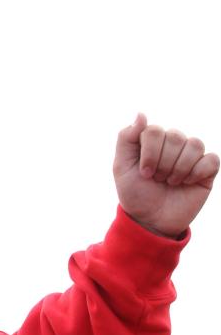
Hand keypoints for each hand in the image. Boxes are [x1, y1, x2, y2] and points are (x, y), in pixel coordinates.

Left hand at [114, 114, 218, 236]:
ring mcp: (191, 155)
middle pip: (174, 137)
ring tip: (171, 182)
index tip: (144, 174)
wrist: (151, 220)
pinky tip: (188, 183)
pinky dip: (197, 173)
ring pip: (193, 145)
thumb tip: (141, 114)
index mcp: (152, 141)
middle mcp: (173, 144)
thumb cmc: (136, 194)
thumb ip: (126, 139)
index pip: (154, 131)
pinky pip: (211, 159)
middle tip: (157, 180)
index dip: (149, 154)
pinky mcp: (207, 168)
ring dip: (179, 169)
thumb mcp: (122, 168)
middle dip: (162, 164)